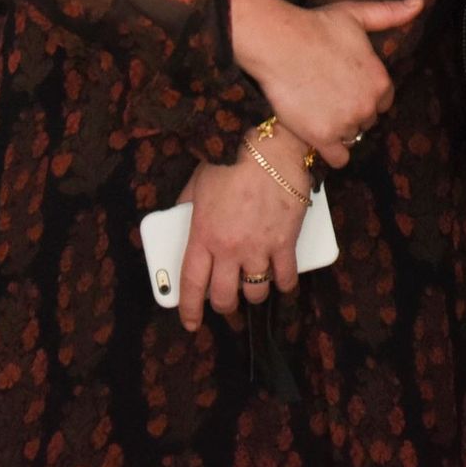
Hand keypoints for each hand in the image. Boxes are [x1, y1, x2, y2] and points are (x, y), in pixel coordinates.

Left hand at [176, 127, 310, 331]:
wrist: (269, 144)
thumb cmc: (231, 157)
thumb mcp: (198, 182)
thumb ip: (187, 206)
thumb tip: (179, 219)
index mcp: (203, 234)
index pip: (191, 284)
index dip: (189, 310)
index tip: (191, 323)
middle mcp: (229, 248)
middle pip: (224, 297)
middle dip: (224, 305)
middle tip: (227, 301)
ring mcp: (259, 247)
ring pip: (256, 292)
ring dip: (254, 294)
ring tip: (255, 284)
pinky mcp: (286, 242)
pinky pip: (286, 277)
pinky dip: (285, 283)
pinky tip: (283, 279)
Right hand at [230, 0, 422, 167]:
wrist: (279, 42)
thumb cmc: (316, 26)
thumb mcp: (357, 15)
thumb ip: (391, 13)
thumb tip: (419, 2)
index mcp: (380, 81)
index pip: (382, 101)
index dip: (364, 93)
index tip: (346, 84)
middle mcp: (367, 106)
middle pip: (367, 120)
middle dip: (352, 111)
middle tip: (329, 95)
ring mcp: (345, 123)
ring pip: (352, 137)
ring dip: (339, 129)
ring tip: (319, 110)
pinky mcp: (322, 137)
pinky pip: (338, 159)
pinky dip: (331, 151)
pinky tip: (318, 134)